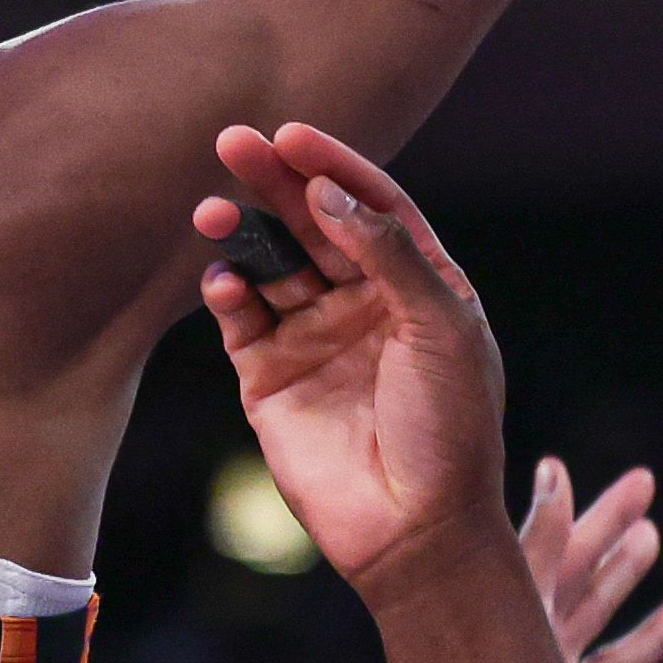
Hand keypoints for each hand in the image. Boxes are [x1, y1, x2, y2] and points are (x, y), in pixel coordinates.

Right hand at [197, 123, 508, 591]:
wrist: (416, 528)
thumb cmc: (450, 427)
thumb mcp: (439, 326)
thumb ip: (386, 254)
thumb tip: (327, 192)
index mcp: (421, 285)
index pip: (373, 206)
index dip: (335, 167)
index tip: (293, 134)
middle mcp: (366, 304)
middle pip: (314, 224)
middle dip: (276, 183)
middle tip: (233, 142)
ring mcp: (316, 338)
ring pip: (272, 265)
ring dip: (244, 232)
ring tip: (212, 208)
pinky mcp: (271, 378)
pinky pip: (242, 319)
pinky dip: (228, 292)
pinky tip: (223, 277)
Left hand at [508, 454, 662, 662]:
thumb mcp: (514, 604)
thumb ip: (538, 545)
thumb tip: (554, 470)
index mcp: (529, 620)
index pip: (572, 556)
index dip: (601, 518)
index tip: (637, 480)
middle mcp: (541, 660)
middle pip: (591, 600)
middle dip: (621, 560)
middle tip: (650, 526)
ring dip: (645, 643)